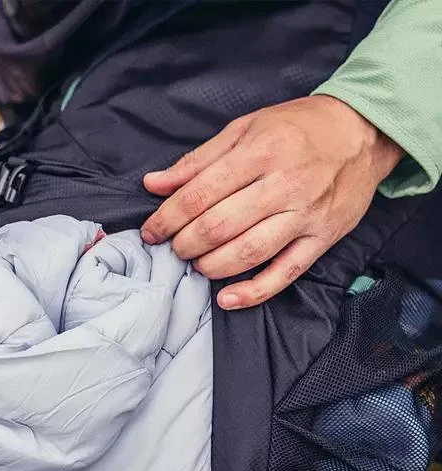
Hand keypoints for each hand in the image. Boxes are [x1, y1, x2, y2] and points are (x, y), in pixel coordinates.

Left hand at [141, 95, 403, 309]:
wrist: (362, 132)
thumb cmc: (297, 128)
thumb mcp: (245, 129)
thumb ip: (197, 160)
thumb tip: (153, 184)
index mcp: (260, 152)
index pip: (200, 194)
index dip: (168, 218)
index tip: (151, 232)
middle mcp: (284, 184)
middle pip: (220, 226)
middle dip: (186, 244)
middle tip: (175, 248)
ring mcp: (305, 214)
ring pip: (249, 252)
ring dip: (212, 266)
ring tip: (197, 265)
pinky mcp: (322, 239)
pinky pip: (285, 273)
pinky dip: (253, 292)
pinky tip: (226, 299)